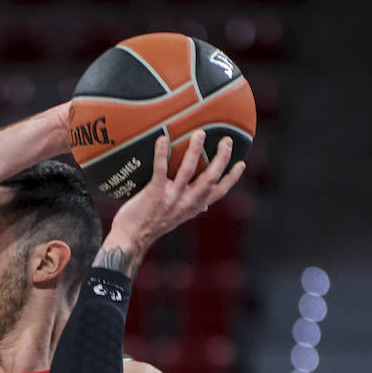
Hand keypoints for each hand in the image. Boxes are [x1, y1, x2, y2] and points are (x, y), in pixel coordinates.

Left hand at [106, 131, 245, 265]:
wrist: (130, 239)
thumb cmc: (151, 225)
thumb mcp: (176, 218)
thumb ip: (190, 208)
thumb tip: (205, 205)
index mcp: (193, 207)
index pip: (219, 192)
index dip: (232, 178)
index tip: (241, 164)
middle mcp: (186, 202)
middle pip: (210, 177)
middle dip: (221, 158)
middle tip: (226, 140)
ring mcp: (171, 197)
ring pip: (188, 171)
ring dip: (195, 150)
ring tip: (199, 133)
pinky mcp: (154, 193)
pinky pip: (160, 169)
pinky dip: (162, 153)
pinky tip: (163, 139)